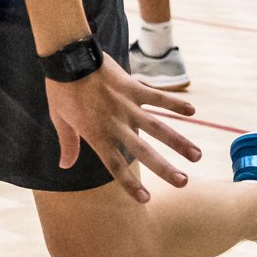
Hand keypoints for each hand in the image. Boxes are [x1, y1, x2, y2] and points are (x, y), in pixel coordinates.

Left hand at [45, 59, 199, 202]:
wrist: (68, 57)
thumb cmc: (61, 90)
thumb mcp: (59, 119)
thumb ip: (68, 143)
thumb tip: (64, 166)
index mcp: (96, 134)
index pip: (115, 165)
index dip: (129, 183)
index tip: (145, 199)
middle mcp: (115, 123)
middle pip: (143, 151)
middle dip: (164, 168)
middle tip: (183, 182)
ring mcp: (127, 105)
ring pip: (158, 127)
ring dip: (178, 141)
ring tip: (197, 156)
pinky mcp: (134, 87)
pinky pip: (158, 97)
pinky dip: (175, 103)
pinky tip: (193, 112)